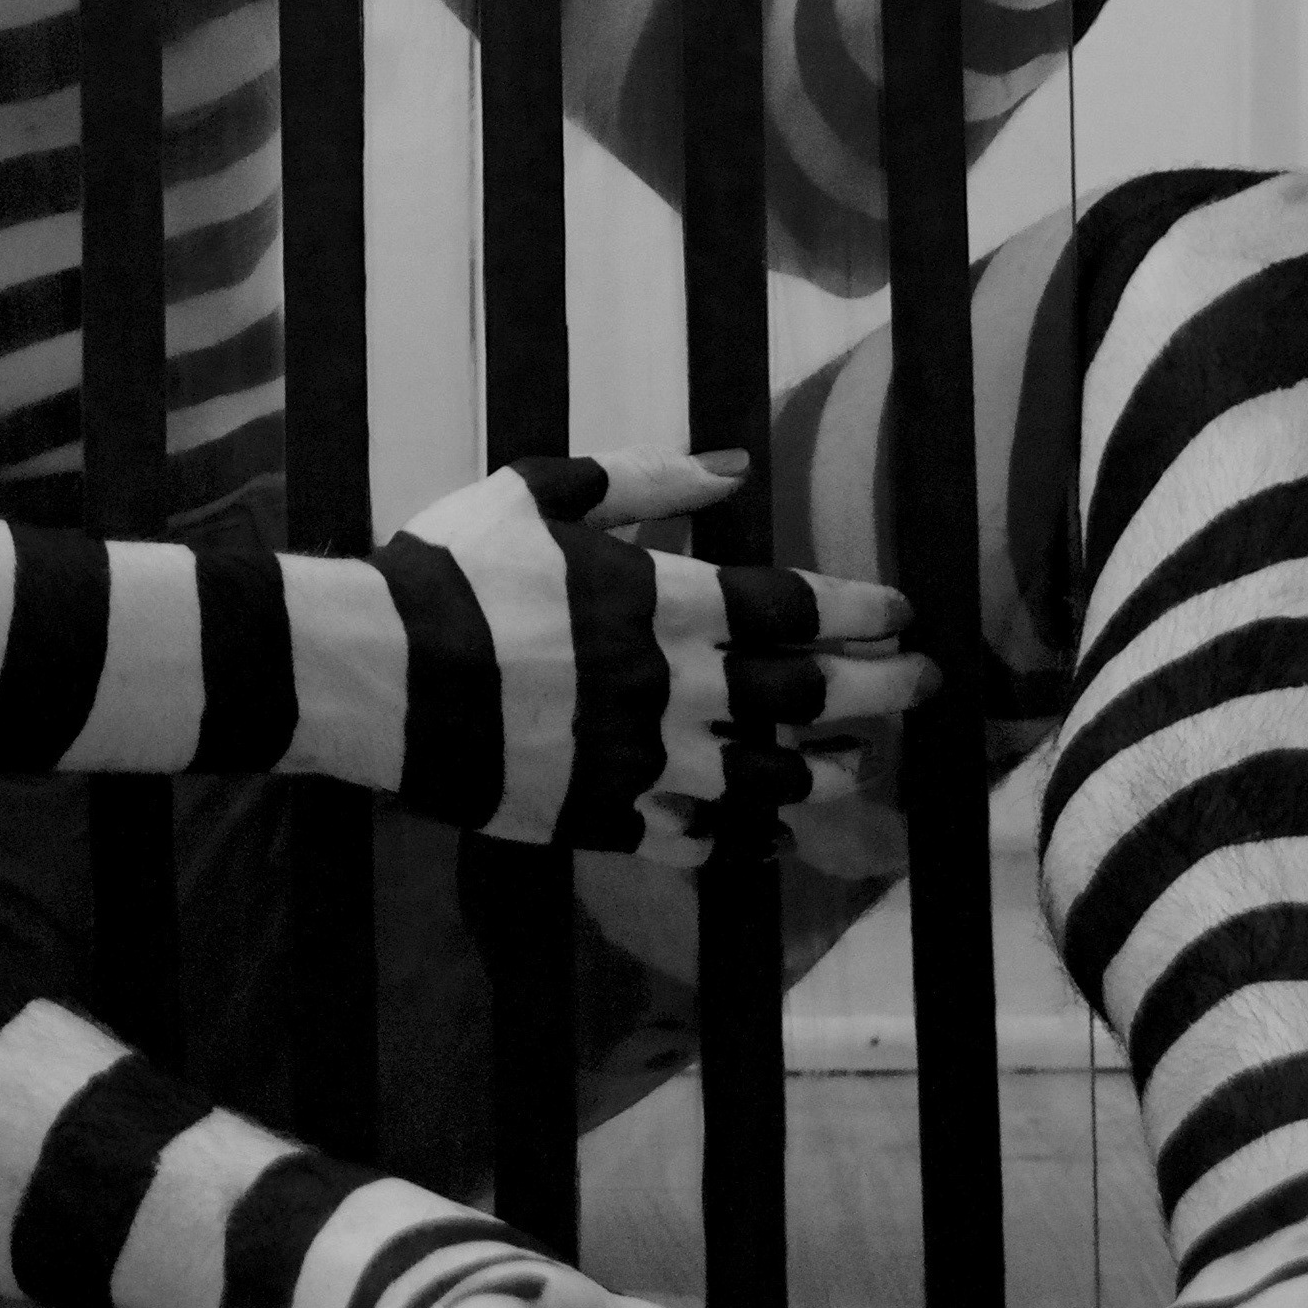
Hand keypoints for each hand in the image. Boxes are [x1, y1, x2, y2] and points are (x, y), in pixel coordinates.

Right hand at [388, 453, 929, 858]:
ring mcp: (643, 763)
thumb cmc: (456, 567)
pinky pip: (698, 842)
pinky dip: (745, 842)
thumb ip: (645, 478)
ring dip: (822, 771)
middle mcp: (674, 688)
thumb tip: (735, 465)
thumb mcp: (543, 490)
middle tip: (927, 686)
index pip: (793, 607)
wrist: (379, 673)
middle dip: (879, 688)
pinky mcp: (605, 820)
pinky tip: (772, 837)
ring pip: (767, 781)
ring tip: (854, 764)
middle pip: (804, 696)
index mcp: (664, 601)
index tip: (904, 613)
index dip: (859, 610)